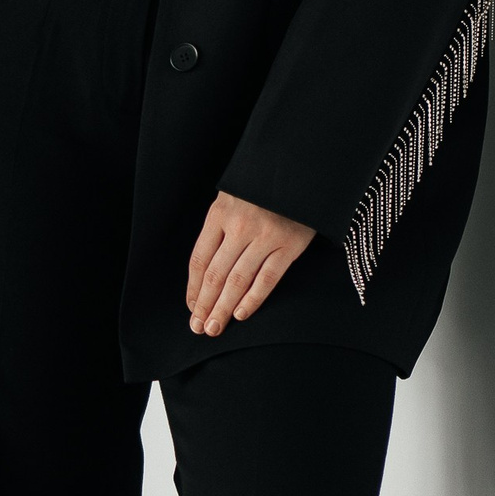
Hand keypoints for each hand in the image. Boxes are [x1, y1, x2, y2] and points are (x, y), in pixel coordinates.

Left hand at [186, 193, 314, 335]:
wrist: (302, 167)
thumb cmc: (263, 184)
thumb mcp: (233, 197)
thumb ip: (220, 227)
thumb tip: (207, 270)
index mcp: (220, 213)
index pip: (200, 259)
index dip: (194, 288)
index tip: (192, 308)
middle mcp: (240, 226)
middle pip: (216, 275)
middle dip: (205, 305)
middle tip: (199, 328)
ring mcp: (266, 236)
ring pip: (238, 281)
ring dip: (224, 308)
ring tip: (215, 328)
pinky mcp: (290, 244)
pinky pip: (267, 279)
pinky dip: (252, 299)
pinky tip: (240, 314)